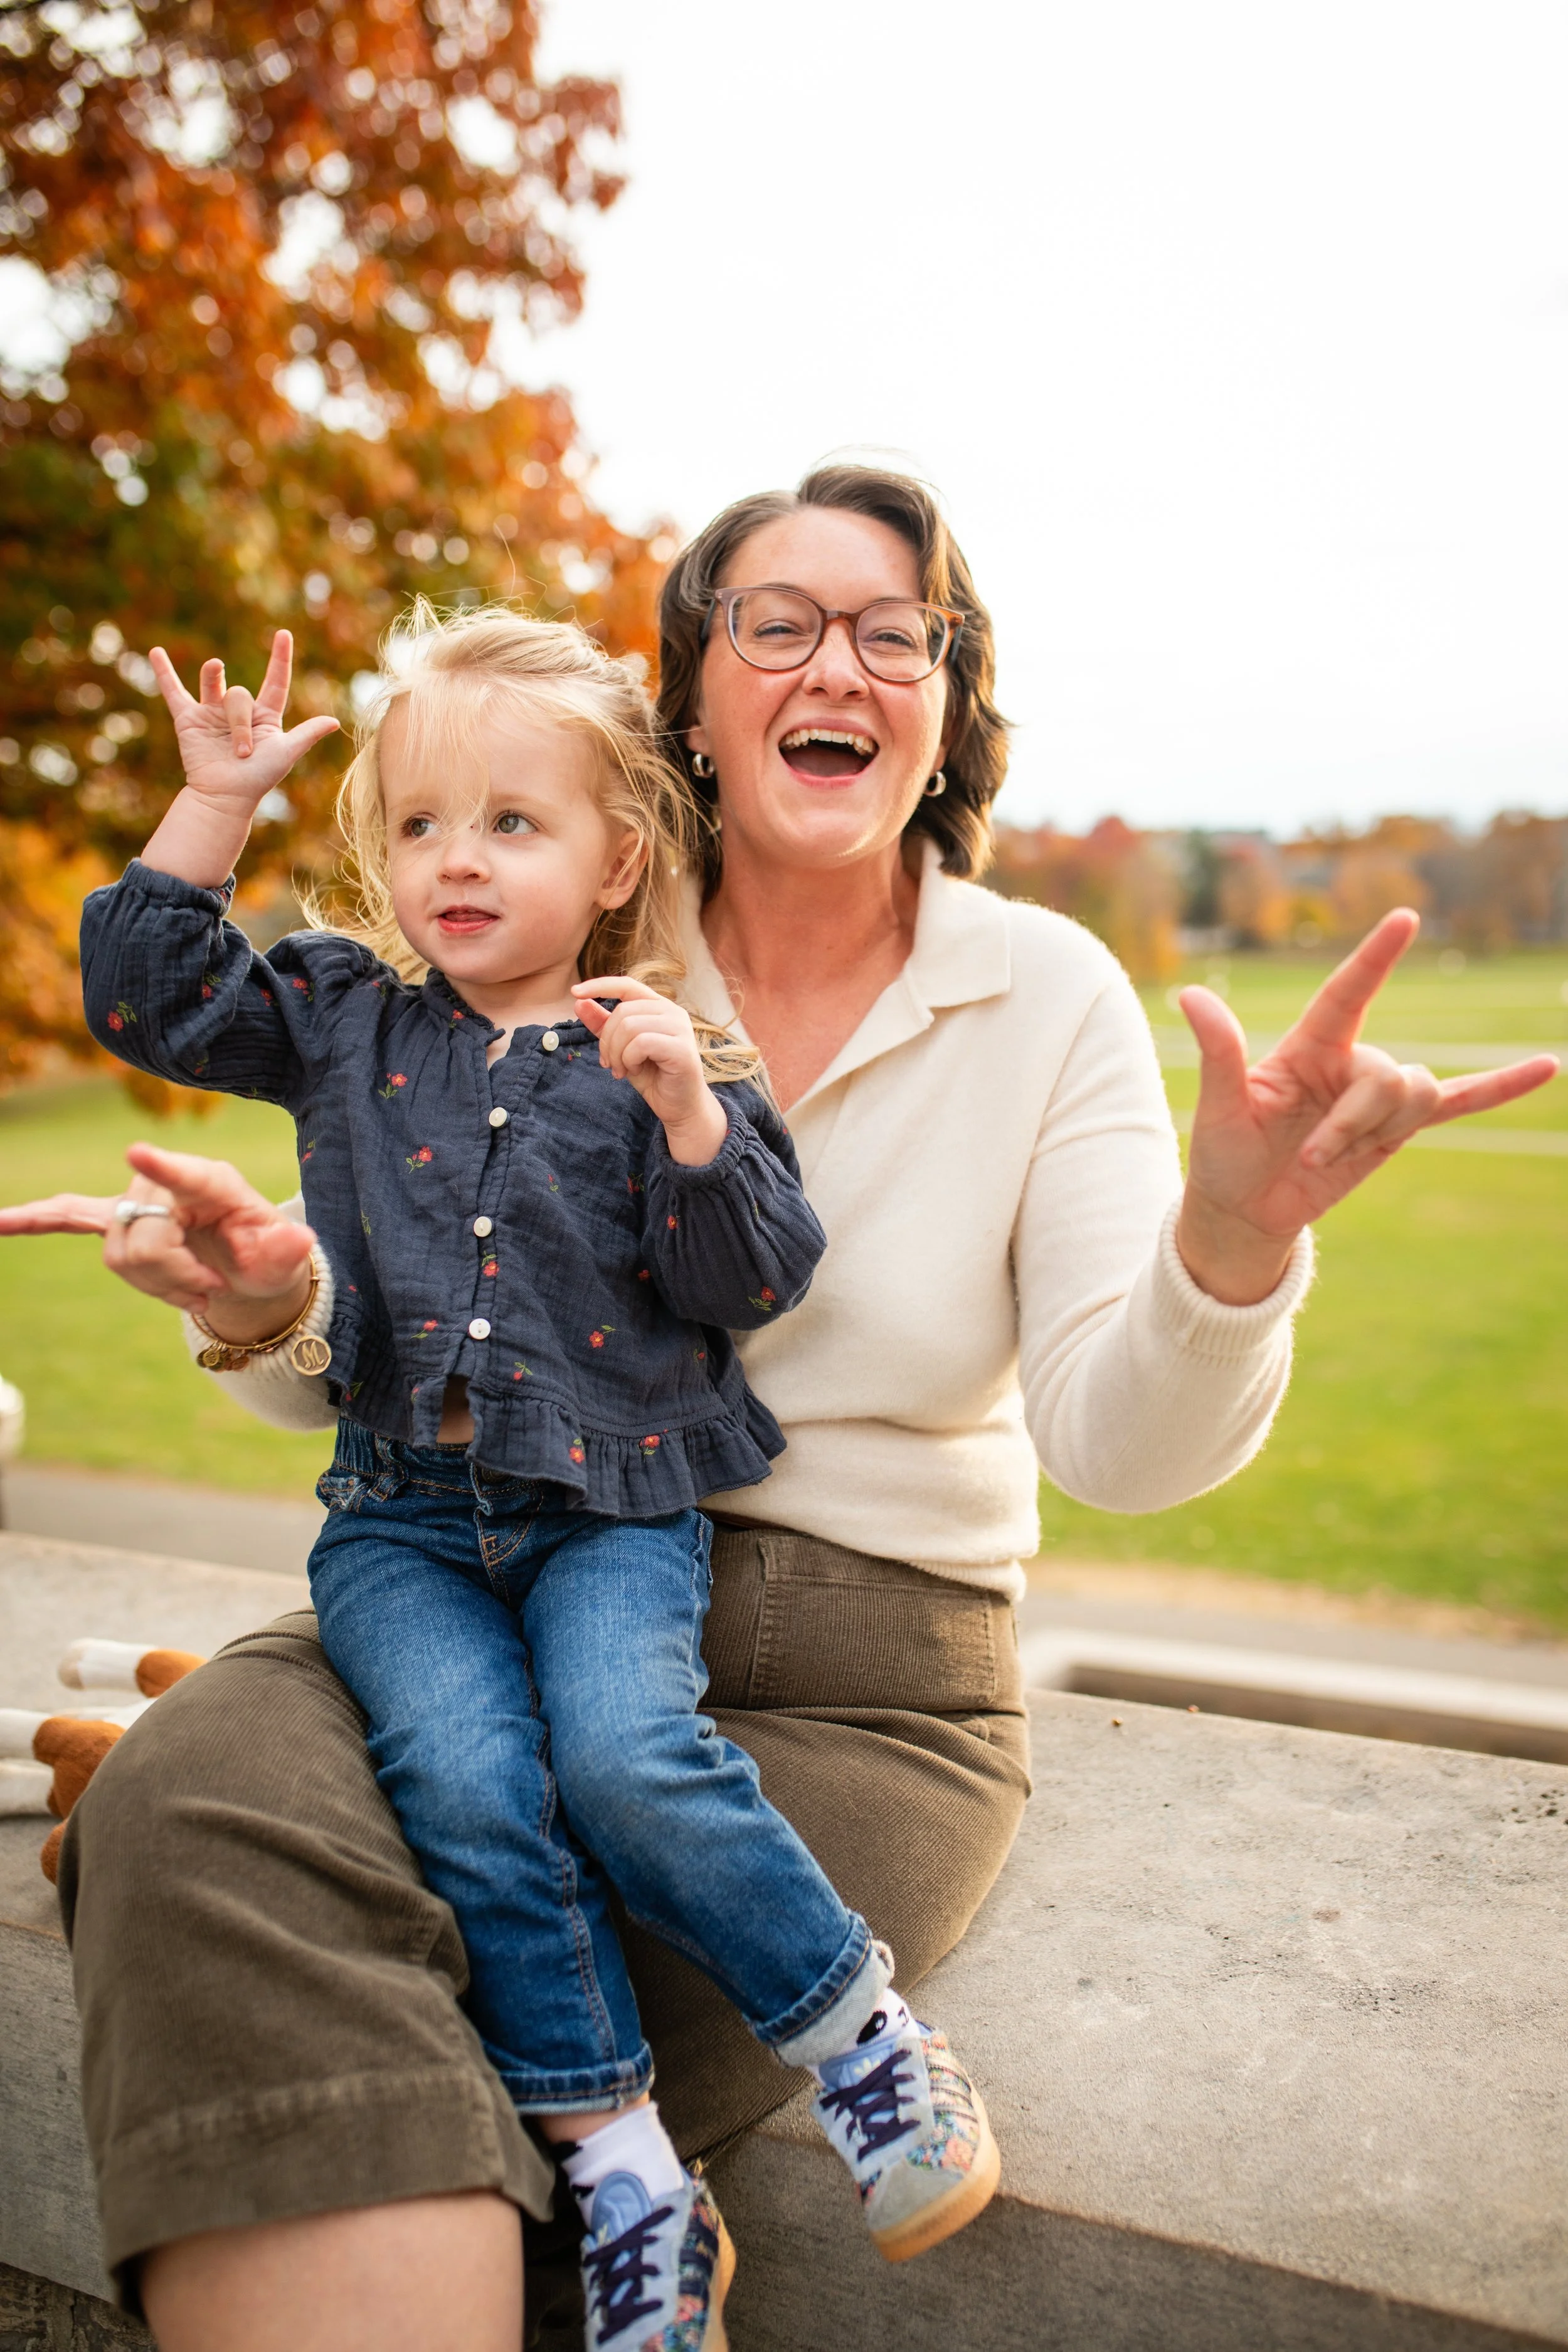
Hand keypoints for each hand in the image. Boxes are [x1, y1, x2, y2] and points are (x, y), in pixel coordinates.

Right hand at [0, 1143, 315, 1331]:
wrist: (245, 1263)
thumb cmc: (265, 1253)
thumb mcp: (283, 1255)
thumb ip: (286, 1248)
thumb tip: (298, 1243)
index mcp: (213, 1182)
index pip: (185, 1174)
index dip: (161, 1167)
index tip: (135, 1153)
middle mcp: (167, 1183)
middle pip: (144, 1240)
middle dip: (175, 1278)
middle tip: (210, 1291)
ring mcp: (136, 1200)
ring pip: (121, 1257)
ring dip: (156, 1287)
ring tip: (192, 1290)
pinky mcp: (114, 1220)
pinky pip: (66, 1216)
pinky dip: (31, 1220)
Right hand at [151, 629, 339, 815]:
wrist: (224, 797)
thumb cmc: (258, 779)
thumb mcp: (285, 754)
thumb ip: (307, 735)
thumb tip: (335, 722)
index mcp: (265, 717)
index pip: (275, 681)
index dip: (280, 658)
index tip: (283, 634)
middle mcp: (239, 712)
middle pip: (239, 694)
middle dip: (240, 721)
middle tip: (241, 750)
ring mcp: (212, 713)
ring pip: (214, 684)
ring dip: (213, 681)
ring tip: (215, 669)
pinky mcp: (189, 719)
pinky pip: (174, 691)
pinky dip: (164, 673)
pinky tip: (156, 652)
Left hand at [572, 977, 727, 1165]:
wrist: (678, 1106)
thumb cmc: (653, 1075)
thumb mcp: (621, 1048)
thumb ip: (603, 1024)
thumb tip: (578, 1002)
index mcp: (659, 1007)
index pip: (627, 985)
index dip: (599, 985)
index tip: (574, 992)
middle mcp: (672, 1012)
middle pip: (623, 1011)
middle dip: (607, 1040)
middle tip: (609, 1064)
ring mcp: (680, 1028)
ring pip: (629, 1026)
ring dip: (617, 1053)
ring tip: (622, 1070)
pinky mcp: (681, 1048)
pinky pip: (641, 1043)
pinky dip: (629, 1059)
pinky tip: (634, 1070)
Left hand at [1175, 908, 1559, 1304]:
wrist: (1245, 1208)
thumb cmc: (1224, 1154)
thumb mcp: (1216, 1107)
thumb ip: (1218, 1051)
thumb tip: (1190, 995)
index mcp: (1307, 1048)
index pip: (1348, 993)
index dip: (1376, 958)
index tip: (1406, 919)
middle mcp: (1348, 1062)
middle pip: (1387, 1074)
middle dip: (1355, 1121)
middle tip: (1310, 1157)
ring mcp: (1377, 1095)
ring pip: (1413, 1095)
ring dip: (1373, 1133)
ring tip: (1327, 1160)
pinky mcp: (1398, 1130)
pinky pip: (1461, 1102)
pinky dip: (1502, 1087)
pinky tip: (1546, 1068)